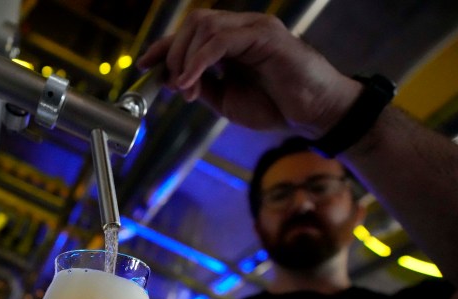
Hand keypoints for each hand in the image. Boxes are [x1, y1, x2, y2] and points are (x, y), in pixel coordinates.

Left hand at [136, 9, 361, 136]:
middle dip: (172, 54)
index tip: (142, 65)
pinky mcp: (265, 35)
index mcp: (231, 42)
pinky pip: (220, 39)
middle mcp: (241, 29)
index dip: (163, 47)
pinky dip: (199, 61)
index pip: (190, 34)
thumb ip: (201, 87)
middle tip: (174, 86)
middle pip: (192, 24)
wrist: (314, 115)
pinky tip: (192, 83)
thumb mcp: (225, 101)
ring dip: (185, 59)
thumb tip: (172, 81)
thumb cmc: (276, 107)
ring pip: (203, 26)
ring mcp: (253, 28)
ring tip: (187, 89)